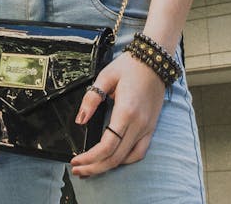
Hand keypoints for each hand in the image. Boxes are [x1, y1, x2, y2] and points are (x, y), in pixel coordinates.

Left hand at [70, 52, 164, 176]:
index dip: (90, 158)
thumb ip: (91, 99)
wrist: (154, 60)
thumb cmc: (130, 66)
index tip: (76, 161)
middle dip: (94, 167)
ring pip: (127, 158)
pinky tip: (113, 160)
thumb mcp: (105, 76)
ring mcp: (147, 127)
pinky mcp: (151, 127)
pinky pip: (140, 151)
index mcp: (126, 111)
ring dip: (108, 167)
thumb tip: (80, 120)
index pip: (107, 146)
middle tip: (78, 170)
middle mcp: (139, 123)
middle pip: (115, 157)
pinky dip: (126, 160)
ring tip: (92, 168)